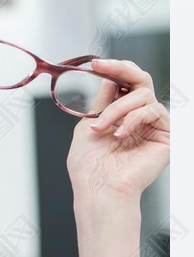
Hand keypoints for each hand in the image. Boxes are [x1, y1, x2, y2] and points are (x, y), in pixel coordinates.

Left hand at [67, 58, 169, 201]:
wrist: (99, 192)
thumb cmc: (89, 170)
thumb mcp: (89, 127)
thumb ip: (102, 102)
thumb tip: (111, 77)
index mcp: (121, 118)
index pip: (124, 85)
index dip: (114, 70)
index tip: (96, 64)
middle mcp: (140, 120)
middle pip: (140, 80)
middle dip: (121, 70)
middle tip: (103, 67)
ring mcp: (154, 127)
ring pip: (142, 95)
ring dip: (117, 109)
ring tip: (103, 128)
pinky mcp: (167, 136)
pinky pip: (152, 110)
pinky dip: (132, 119)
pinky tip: (120, 135)